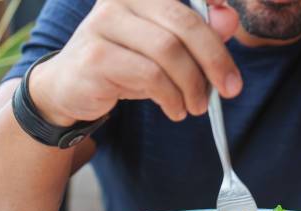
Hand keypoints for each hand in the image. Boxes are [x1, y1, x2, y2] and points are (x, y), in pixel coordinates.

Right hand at [28, 0, 241, 125]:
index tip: (228, 15)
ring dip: (192, 86)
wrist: (71, 87)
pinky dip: (171, 97)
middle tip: (230, 89)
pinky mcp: (96, 56)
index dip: (212, 1)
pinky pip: (150, 76)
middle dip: (215, 60)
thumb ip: (199, 32)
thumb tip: (229, 18)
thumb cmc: (126, 63)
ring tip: (196, 106)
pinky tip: (175, 109)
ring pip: (169, 52)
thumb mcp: (166, 47)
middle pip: (185, 24)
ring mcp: (105, 24)